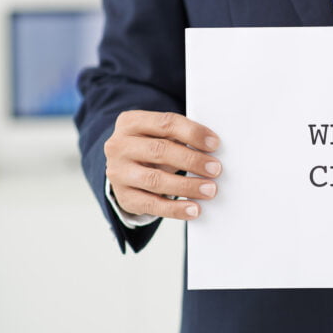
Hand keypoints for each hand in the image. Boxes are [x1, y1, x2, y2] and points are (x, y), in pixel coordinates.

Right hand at [104, 111, 221, 219]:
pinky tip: (193, 209)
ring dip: (187, 186)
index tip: (214, 144)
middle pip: (160, 151)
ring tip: (209, 190)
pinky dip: (175, 209)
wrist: (125, 168)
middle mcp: (119, 146)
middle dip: (192, 160)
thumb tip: (213, 147)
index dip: (192, 133)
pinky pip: (151, 204)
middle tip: (215, 169)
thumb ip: (182, 136)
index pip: (165, 123)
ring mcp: (118, 172)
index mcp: (131, 122)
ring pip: (155, 180)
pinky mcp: (123, 196)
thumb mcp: (160, 134)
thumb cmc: (151, 147)